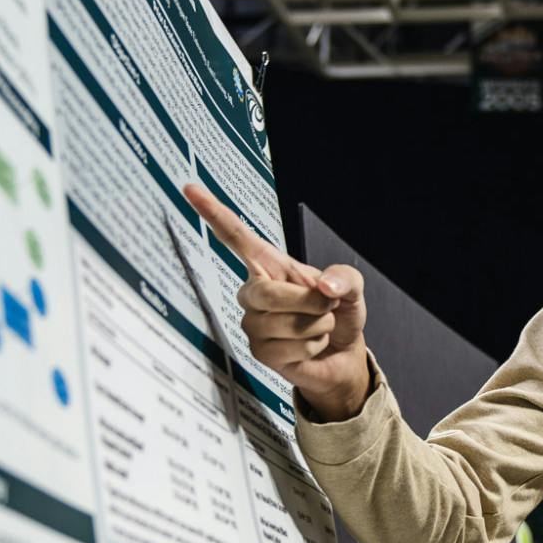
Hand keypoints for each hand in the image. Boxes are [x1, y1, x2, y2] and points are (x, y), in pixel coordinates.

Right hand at [180, 184, 371, 421]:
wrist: (343, 354)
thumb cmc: (340, 313)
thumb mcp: (351, 287)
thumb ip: (345, 277)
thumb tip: (325, 287)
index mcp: (270, 265)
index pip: (236, 237)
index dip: (214, 213)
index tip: (191, 189)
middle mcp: (254, 291)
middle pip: (266, 293)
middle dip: (308, 303)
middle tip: (327, 306)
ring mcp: (253, 323)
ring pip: (285, 324)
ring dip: (316, 326)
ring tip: (317, 327)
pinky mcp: (259, 352)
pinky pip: (290, 348)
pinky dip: (312, 347)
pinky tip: (309, 346)